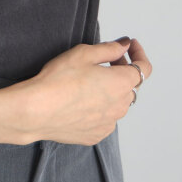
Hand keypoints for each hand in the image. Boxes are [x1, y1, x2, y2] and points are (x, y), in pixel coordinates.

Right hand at [14, 36, 151, 145]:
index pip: (144, 68)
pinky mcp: (95, 135)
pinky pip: (105, 119)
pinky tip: (82, 100)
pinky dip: (100, 108)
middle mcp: (120, 106)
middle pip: (130, 85)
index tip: (130, 46)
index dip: (139, 54)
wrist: (36, 111)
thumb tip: (123, 46)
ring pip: (118, 103)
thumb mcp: (84, 54)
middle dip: (123, 70)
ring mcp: (108, 124)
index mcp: (120, 84)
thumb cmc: (58, 80)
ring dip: (111, 90)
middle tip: (105, 59)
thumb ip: (109, 49)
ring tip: (90, 81)